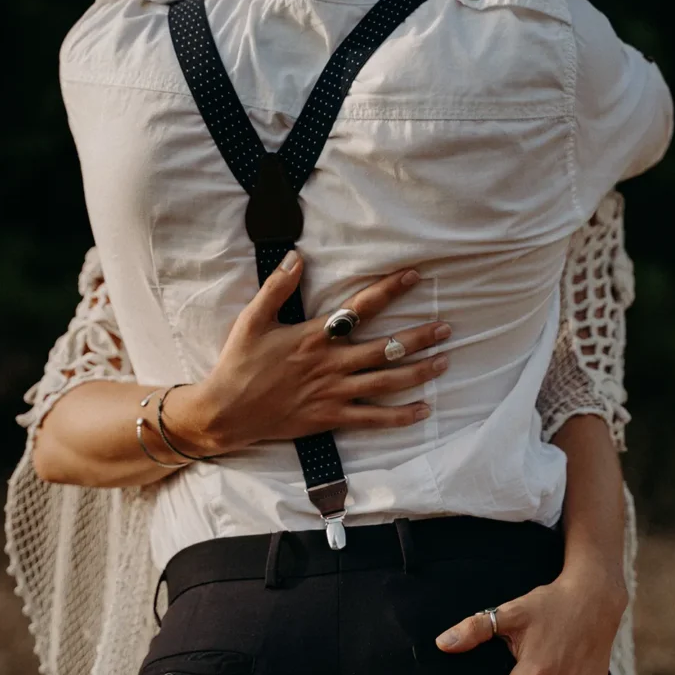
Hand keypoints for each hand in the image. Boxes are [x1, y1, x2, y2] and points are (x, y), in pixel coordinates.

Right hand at [170, 251, 450, 453]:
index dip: (390, 290)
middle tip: (447, 328)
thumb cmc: (239, 363)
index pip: (360, 307)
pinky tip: (424, 410)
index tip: (415, 277)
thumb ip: (276, 287)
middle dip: (421, 336)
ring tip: (444, 362)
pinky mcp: (331, 418)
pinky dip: (401, 416)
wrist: (227, 412)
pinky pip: (374, 419)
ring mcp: (334, 393)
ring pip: (388, 382)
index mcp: (316, 336)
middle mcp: (331, 364)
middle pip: (387, 347)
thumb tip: (297, 256)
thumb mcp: (252, 320)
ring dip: (420, 372)